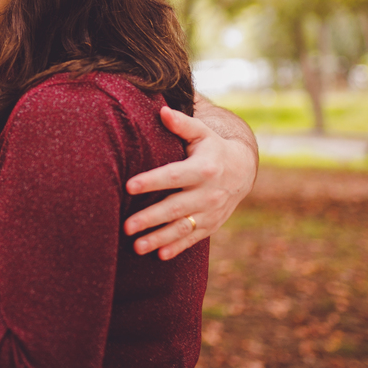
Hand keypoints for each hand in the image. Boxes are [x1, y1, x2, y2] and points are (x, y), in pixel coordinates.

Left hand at [123, 106, 257, 259]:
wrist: (242, 170)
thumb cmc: (211, 147)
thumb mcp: (201, 132)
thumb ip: (182, 124)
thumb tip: (161, 111)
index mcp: (204, 168)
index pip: (173, 176)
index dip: (151, 181)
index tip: (129, 186)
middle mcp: (208, 193)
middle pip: (175, 208)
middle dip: (150, 218)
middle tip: (126, 227)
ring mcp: (211, 212)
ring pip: (182, 228)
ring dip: (159, 239)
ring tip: (136, 247)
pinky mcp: (211, 225)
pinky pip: (193, 239)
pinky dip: (177, 248)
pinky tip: (159, 256)